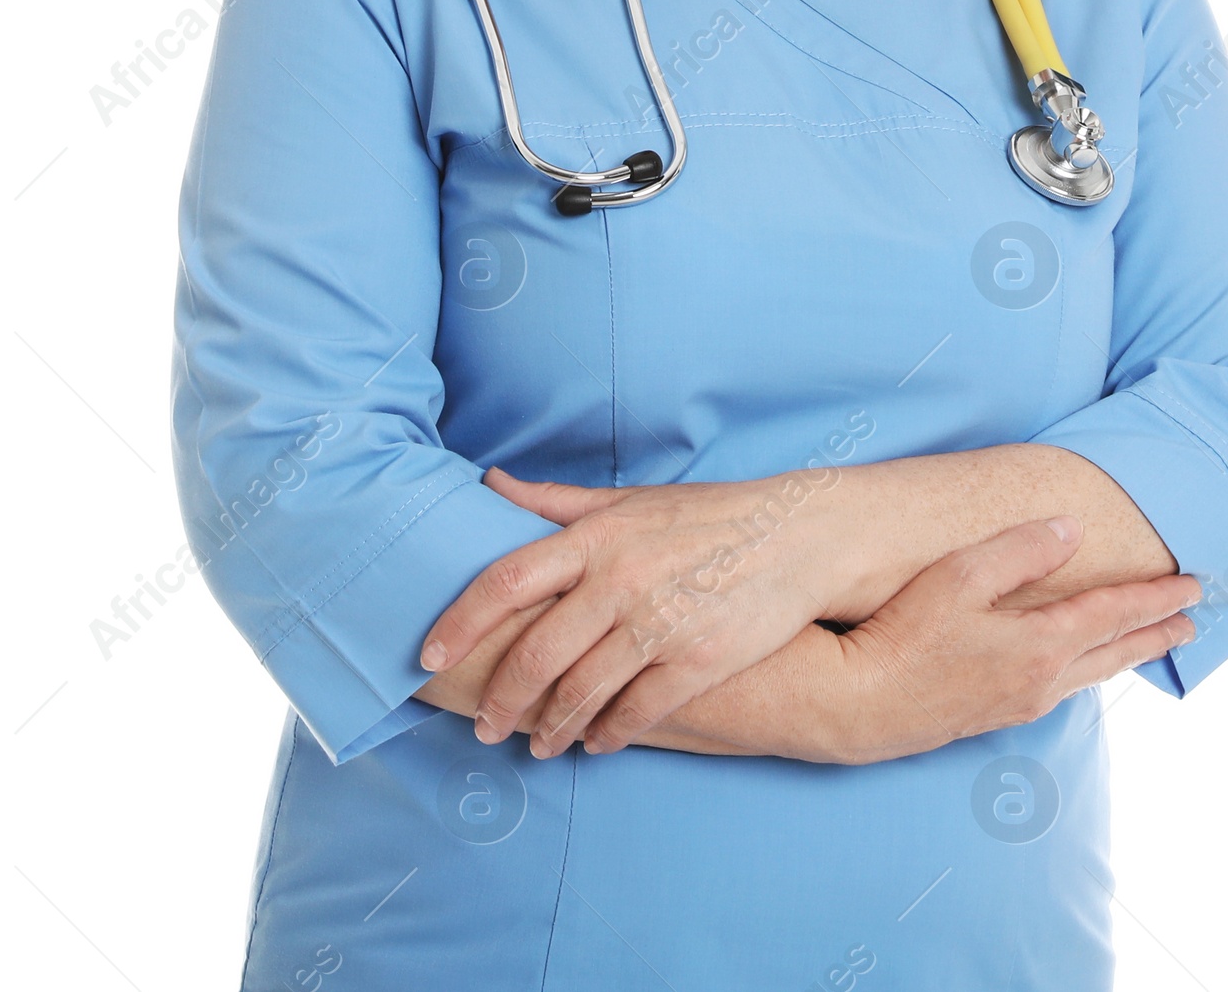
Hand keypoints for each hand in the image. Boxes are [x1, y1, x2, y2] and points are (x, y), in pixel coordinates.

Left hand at [419, 462, 874, 756]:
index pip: (504, 581)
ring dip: (549, 728)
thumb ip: (557, 502)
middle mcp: (620, 580)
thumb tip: (490, 483)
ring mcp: (659, 624)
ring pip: (580, 694)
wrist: (799, 536)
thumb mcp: (631, 499)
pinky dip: (607, 734)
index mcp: (596, 537)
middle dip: (501, 700)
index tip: (428, 657)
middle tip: (484, 725)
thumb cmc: (708, 516)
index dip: (458, 622)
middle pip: (535, 654)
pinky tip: (596, 742)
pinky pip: (634, 714)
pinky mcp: (696, 662)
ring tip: (537, 744)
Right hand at [828, 515, 1201, 763]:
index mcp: (1040, 645)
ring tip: (1149, 643)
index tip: (1192, 585)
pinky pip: (1063, 688)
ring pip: (1090, 675)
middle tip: (1192, 623)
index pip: (1114, 614)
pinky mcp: (993, 716)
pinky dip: (1089, 671)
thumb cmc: (903, 635)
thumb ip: (1020, 550)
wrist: (858, 707)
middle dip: (1155, 632)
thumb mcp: (960, 575)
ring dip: (1125, 654)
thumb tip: (1072, 529)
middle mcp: (1041, 681)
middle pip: (1114, 652)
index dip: (1155, 597)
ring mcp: (1017, 703)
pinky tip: (1080, 669)